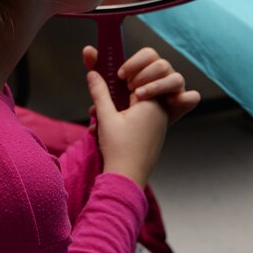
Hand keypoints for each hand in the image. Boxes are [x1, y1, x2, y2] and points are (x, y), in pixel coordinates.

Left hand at [83, 46, 199, 123]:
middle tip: (130, 87)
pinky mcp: (177, 111)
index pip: (148, 55)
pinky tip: (171, 102)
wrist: (127, 162)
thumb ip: (98, 81)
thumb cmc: (116, 131)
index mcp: (143, 78)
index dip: (135, 61)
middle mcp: (159, 84)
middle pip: (162, 64)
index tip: (120, 75)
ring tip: (140, 96)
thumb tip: (88, 54)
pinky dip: (186, 98)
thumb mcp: (105, 106)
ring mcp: (170, 97)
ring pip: (176, 77)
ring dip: (158, 84)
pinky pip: (191, 98)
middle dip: (145, 73)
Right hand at [86, 71, 167, 187]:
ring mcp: (159, 125)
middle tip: (97, 112)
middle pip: (134, 96)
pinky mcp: (155, 136)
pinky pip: (140, 122)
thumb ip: (99, 92)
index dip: (118, 83)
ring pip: (135, 110)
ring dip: (117, 114)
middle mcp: (160, 112)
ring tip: (99, 126)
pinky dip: (124, 124)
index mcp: (151, 103)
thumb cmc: (119, 148)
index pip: (136, 81)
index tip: (106, 88)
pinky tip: (108, 133)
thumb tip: (93, 73)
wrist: (127, 179)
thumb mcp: (105, 116)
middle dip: (114, 101)